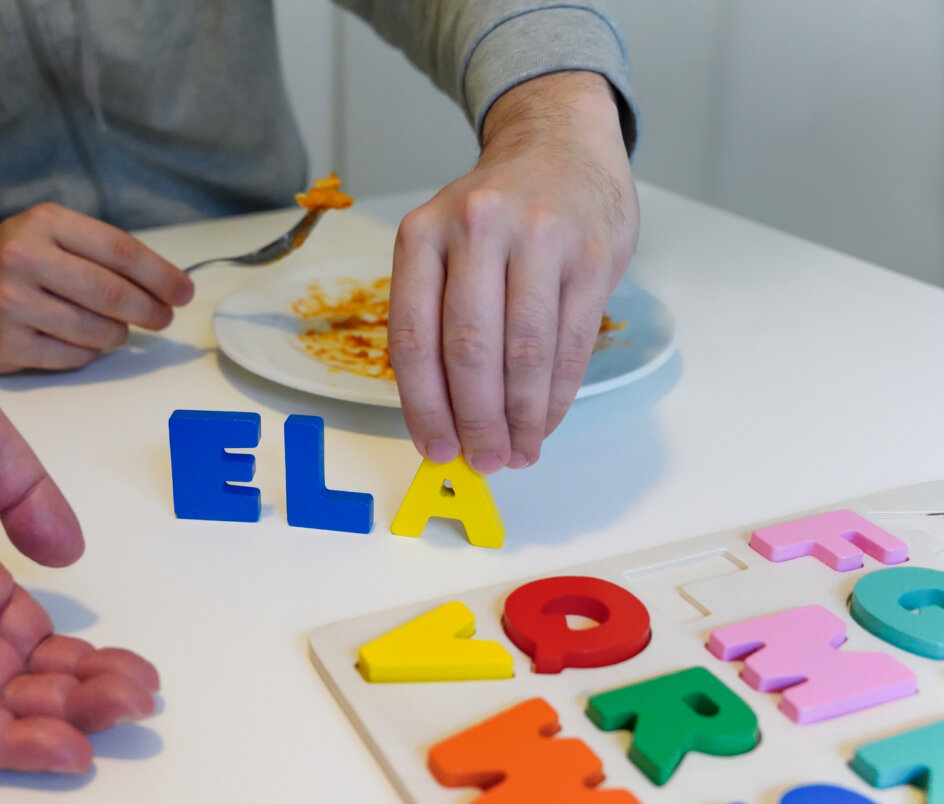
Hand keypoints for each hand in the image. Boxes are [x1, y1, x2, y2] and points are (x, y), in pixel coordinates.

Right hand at [0, 202, 194, 372]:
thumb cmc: (16, 261)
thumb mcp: (51, 234)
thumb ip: (103, 254)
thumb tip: (169, 287)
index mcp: (45, 223)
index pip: (121, 252)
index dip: (161, 276)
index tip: (184, 292)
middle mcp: (25, 259)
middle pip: (113, 294)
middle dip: (150, 310)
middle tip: (164, 318)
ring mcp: (12, 304)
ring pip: (96, 331)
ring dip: (118, 334)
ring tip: (116, 328)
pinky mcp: (6, 344)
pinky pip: (73, 357)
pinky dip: (88, 352)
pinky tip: (82, 340)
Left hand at [388, 71, 638, 473]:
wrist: (560, 142)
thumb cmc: (496, 210)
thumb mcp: (444, 241)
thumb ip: (437, 316)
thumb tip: (443, 415)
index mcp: (424, 233)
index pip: (412, 337)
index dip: (422, 406)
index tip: (435, 449)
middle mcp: (478, 230)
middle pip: (469, 350)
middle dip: (475, 420)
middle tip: (482, 460)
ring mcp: (540, 238)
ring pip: (524, 352)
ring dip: (519, 417)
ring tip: (516, 452)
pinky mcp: (593, 254)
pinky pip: (571, 343)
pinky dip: (556, 394)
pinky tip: (545, 421)